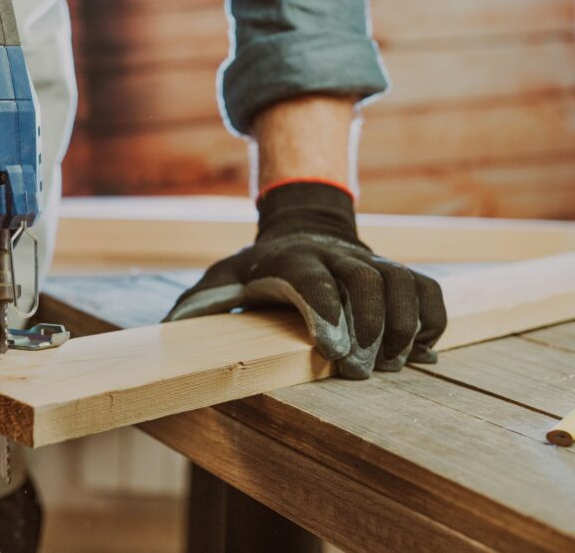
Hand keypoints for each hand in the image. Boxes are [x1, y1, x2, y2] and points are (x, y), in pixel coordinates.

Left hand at [165, 182, 447, 378]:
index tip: (333, 351)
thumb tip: (167, 327)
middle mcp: (337, 255)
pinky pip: (430, 292)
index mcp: (291, 258)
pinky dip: (433, 322)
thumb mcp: (222, 278)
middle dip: (369, 327)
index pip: (312, 279)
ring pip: (404, 284)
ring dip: (404, 328)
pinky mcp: (400, 274)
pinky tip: (420, 352)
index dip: (325, 312)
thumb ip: (198, 301)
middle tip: (361, 369)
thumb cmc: (258, 268)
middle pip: (365, 280)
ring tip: (392, 365)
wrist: (305, 230)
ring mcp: (373, 262)